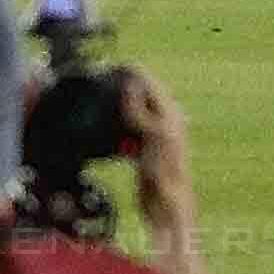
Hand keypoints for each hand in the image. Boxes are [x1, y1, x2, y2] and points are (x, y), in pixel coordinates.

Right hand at [115, 65, 192, 223]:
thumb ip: (142, 111)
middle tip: (103, 78)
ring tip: (102, 97)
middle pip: (142, 96)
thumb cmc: (167, 174)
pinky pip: (127, 132)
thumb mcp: (155, 136)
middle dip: (124, 86)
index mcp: (171, 116)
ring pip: (134, 113)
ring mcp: (153, 138)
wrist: (167, 208)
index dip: (133, 72)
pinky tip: (107, 128)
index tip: (114, 64)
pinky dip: (117, 126)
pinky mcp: (142, 153)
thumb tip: (131, 85)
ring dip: (120, 106)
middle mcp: (165, 123)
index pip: (151, 84)